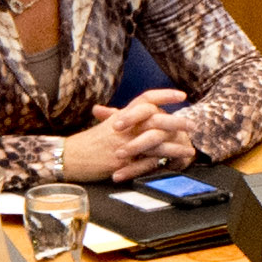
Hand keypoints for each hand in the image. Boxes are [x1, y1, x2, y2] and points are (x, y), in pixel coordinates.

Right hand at [58, 89, 191, 181]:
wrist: (69, 157)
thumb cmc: (89, 141)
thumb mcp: (107, 124)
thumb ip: (126, 117)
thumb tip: (145, 111)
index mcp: (122, 115)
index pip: (146, 99)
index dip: (165, 95)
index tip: (182, 95)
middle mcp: (124, 127)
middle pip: (155, 119)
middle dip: (176, 123)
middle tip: (192, 125)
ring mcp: (123, 143)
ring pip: (155, 142)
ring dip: (174, 147)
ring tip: (189, 150)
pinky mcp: (121, 162)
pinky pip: (145, 162)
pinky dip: (160, 163)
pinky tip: (173, 166)